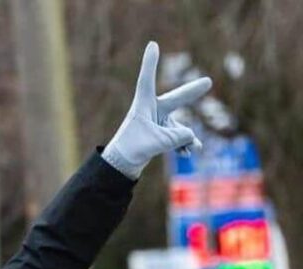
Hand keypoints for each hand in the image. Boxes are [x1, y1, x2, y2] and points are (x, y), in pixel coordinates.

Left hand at [102, 42, 211, 179]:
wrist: (121, 164)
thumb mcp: (157, 143)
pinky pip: (179, 137)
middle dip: (192, 92)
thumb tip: (192, 136)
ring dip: (185, 139)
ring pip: (179, 128)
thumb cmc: (133, 148)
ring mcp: (159, 122)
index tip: (153, 44)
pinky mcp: (162, 133)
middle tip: (208, 82)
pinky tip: (188, 153)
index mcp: (143, 105)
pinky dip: (184, 145)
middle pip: (175, 99)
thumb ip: (178, 138)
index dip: (150, 63)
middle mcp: (152, 110)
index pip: (147, 80)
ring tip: (194, 149)